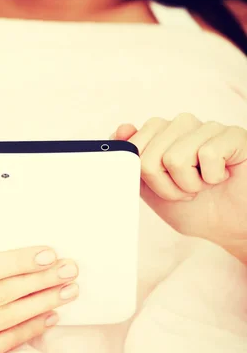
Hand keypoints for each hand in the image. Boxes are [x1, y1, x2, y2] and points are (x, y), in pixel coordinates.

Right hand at [0, 232, 78, 352]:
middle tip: (69, 269)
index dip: (19, 260)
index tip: (49, 253)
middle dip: (41, 279)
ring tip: (69, 290)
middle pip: (1, 292)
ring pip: (8, 317)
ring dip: (44, 302)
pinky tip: (52, 314)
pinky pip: (6, 341)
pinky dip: (33, 327)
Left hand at [110, 113, 246, 260]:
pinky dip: (213, 177)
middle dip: (165, 185)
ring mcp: (207, 127)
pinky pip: (207, 154)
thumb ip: (133, 162)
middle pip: (149, 156)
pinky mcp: (232, 134)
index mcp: (160, 134)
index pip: (132, 146)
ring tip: (204, 184)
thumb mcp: (152, 189)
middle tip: (187, 190)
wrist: (231, 228)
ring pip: (174, 157)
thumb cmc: (196, 207)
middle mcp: (181, 125)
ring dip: (189, 184)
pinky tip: (222, 175)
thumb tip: (120, 130)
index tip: (164, 187)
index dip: (147, 177)